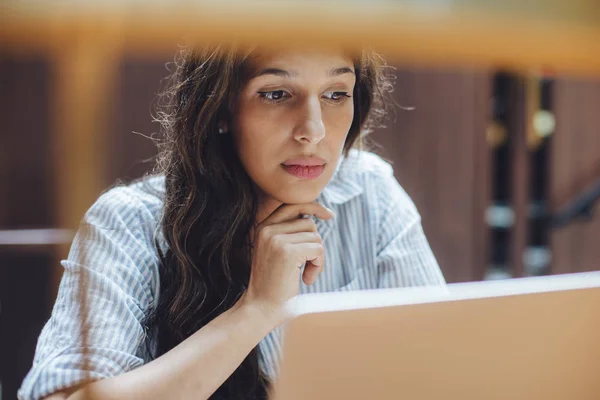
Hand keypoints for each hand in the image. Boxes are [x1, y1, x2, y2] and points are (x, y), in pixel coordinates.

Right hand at [241, 203, 333, 318]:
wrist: (260, 309)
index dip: (313, 207)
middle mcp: (267, 230)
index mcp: (262, 227)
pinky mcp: (288, 252)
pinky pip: (317, 250)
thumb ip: (287, 233)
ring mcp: (276, 240)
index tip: (328, 215)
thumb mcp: (275, 252)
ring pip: (315, 237)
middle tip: (309, 265)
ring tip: (305, 274)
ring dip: (317, 258)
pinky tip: (307, 279)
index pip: (291, 204)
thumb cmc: (272, 285)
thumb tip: (312, 216)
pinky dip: (318, 265)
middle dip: (314, 244)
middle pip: (308, 223)